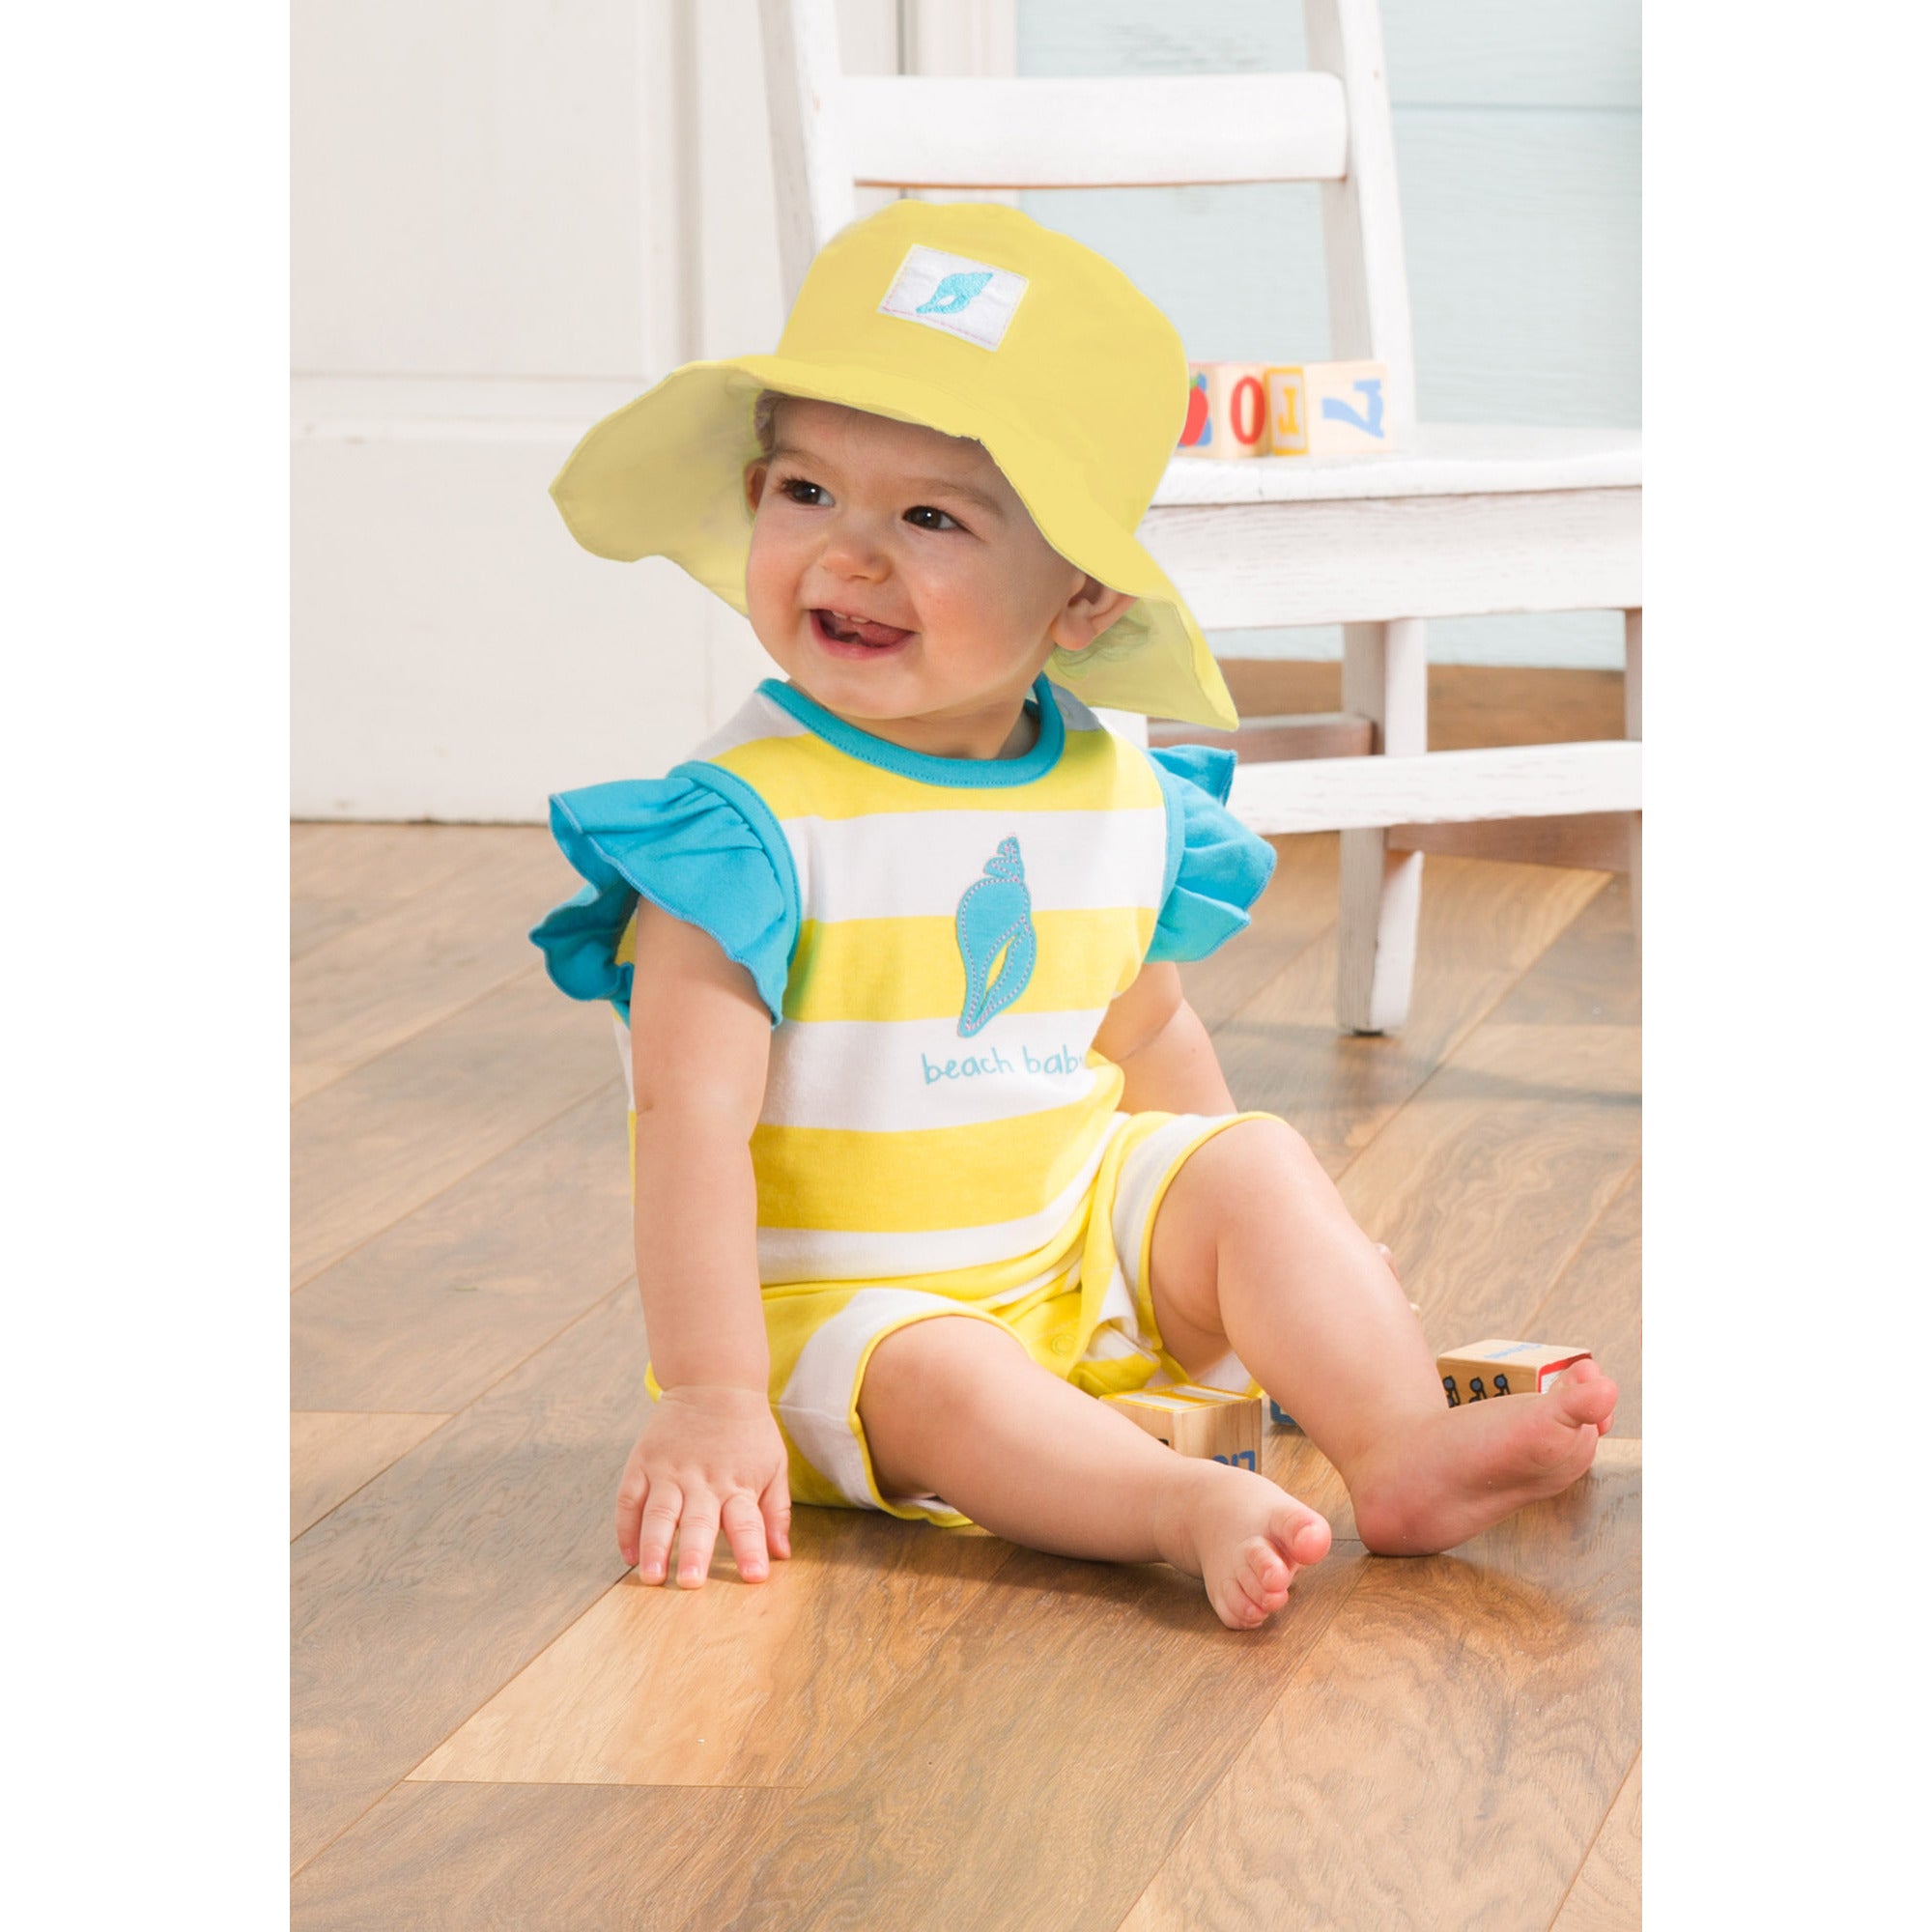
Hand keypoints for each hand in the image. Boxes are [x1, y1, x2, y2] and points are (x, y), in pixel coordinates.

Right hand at [614, 1384, 792, 1586]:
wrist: (713, 1381)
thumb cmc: (748, 1430)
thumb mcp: (773, 1464)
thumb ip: (776, 1511)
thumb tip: (782, 1554)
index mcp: (738, 1484)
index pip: (747, 1522)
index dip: (752, 1550)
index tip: (755, 1577)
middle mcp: (702, 1481)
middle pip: (698, 1521)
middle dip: (694, 1553)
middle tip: (690, 1583)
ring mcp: (669, 1471)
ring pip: (659, 1513)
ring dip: (655, 1546)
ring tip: (651, 1577)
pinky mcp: (643, 1463)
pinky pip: (629, 1499)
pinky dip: (626, 1528)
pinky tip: (629, 1555)